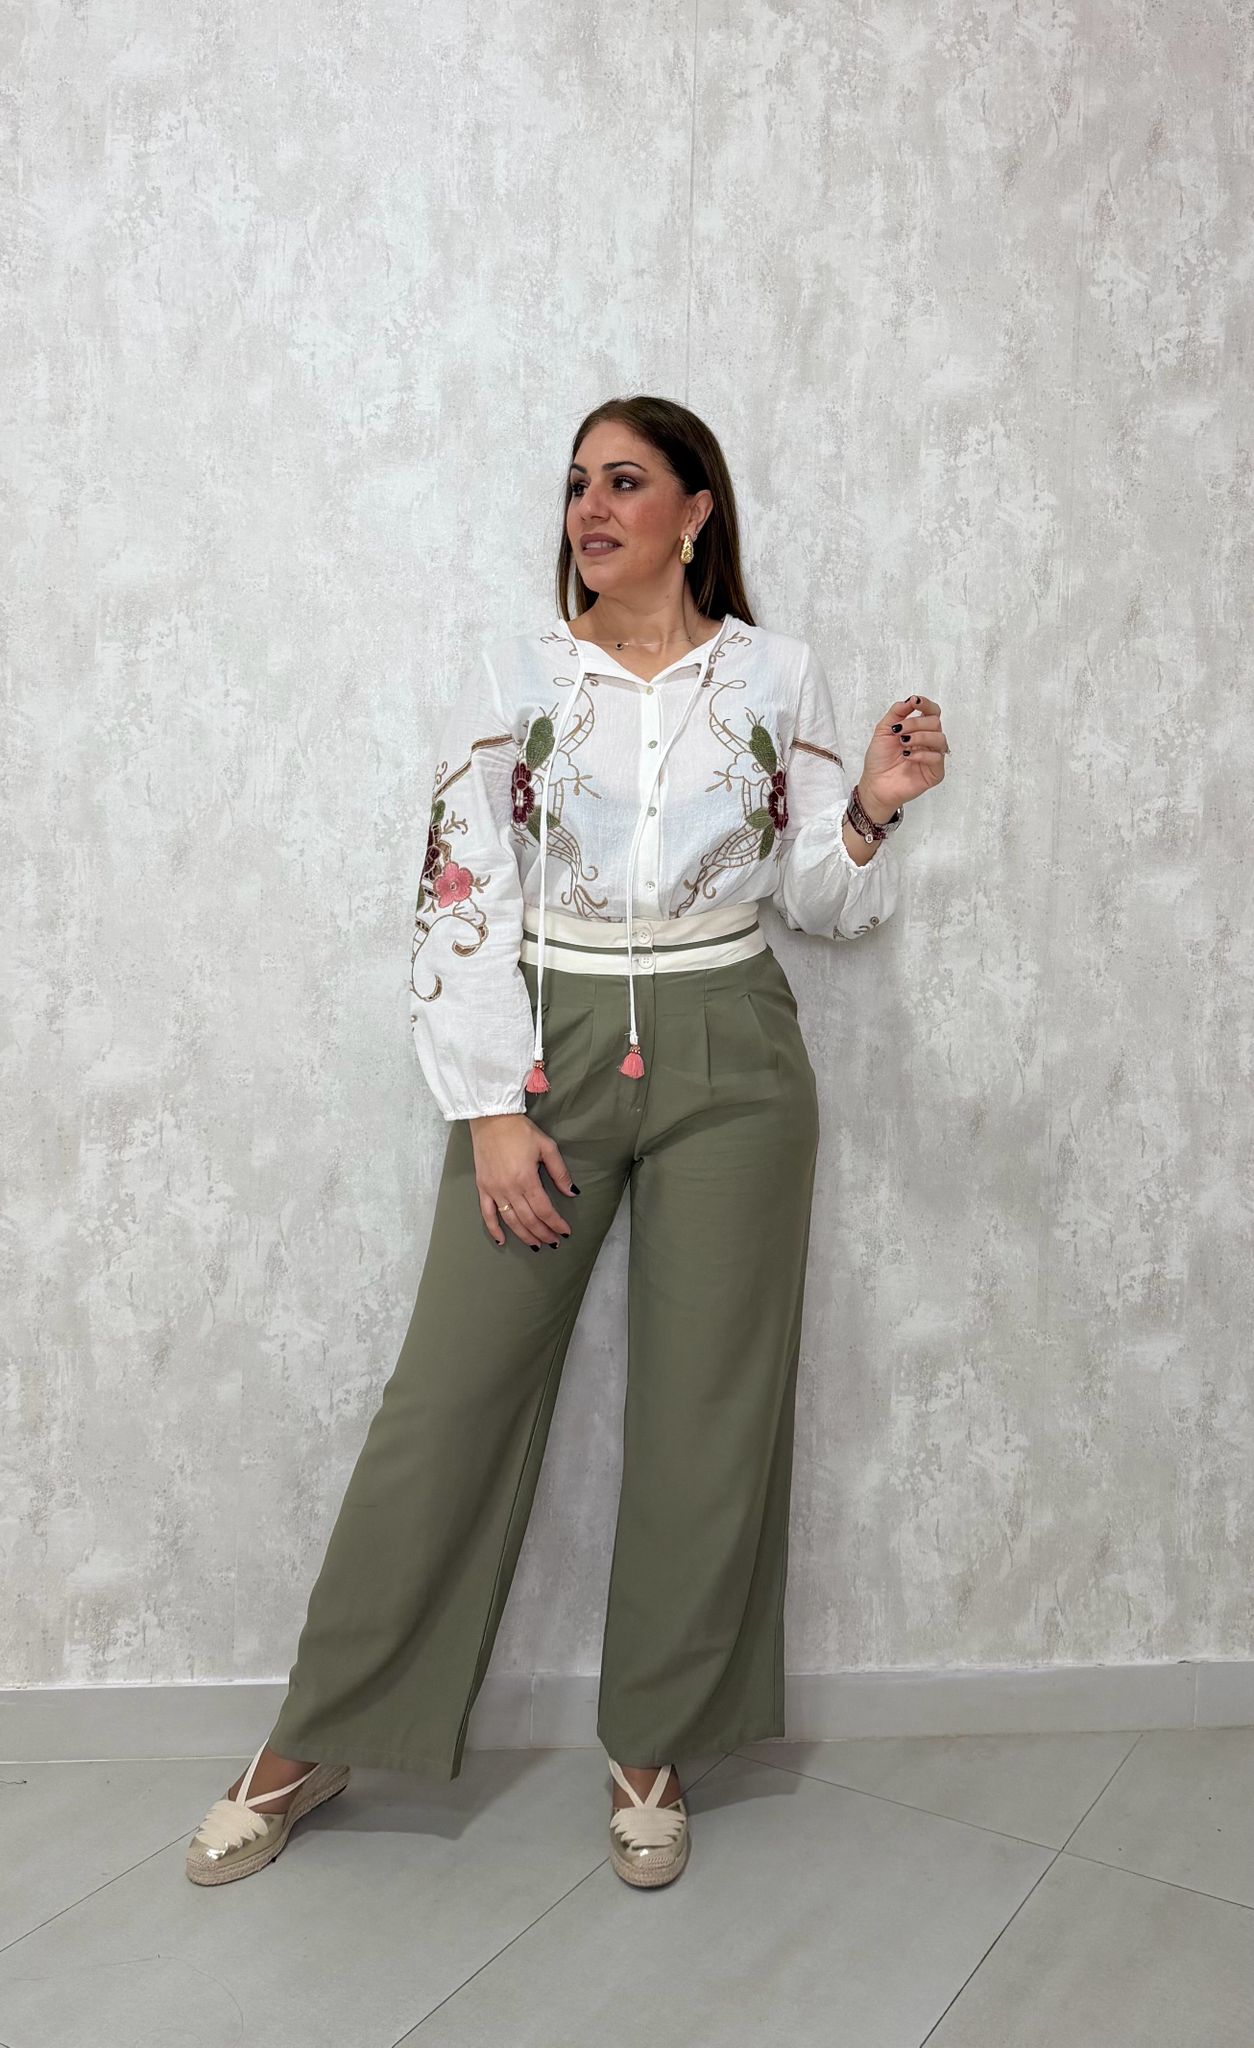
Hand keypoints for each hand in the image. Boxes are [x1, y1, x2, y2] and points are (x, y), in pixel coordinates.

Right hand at [469, 1113, 576, 1248]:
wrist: (491, 1118)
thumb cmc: (520, 1130)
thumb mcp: (547, 1147)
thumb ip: (560, 1172)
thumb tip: (572, 1192)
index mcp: (527, 1179)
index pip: (545, 1210)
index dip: (556, 1223)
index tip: (565, 1231)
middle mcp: (509, 1189)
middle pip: (529, 1219)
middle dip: (544, 1233)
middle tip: (554, 1242)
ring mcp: (494, 1190)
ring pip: (511, 1221)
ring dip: (524, 1236)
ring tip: (536, 1245)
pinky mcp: (483, 1187)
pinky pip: (487, 1214)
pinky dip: (494, 1230)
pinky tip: (502, 1241)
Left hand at [858, 693, 949, 820]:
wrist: (875, 783)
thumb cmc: (879, 759)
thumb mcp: (883, 730)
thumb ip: (897, 712)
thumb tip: (911, 700)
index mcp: (920, 729)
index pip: (932, 712)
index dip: (926, 705)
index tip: (915, 702)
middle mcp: (929, 741)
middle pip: (935, 722)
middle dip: (915, 724)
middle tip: (898, 731)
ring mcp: (933, 757)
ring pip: (940, 738)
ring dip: (919, 737)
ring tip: (903, 743)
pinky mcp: (935, 773)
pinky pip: (937, 758)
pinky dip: (921, 754)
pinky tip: (907, 756)